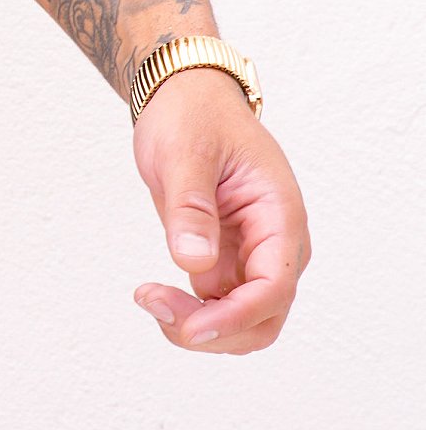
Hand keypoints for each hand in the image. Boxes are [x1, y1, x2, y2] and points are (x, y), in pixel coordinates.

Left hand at [131, 66, 309, 352]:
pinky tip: (156, 295)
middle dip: (214, 330)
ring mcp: (253, 257)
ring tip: (149, 297)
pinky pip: (219, 308)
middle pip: (263, 319)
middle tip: (155, 304)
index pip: (274, 287)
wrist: (186, 98)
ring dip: (200, 328)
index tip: (190, 328)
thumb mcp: (185, 153)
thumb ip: (191, 208)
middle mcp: (275, 245)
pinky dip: (190, 315)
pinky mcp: (228, 262)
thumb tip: (193, 262)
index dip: (235, 317)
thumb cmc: (194, 115)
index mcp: (279, 215)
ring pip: (242, 323)